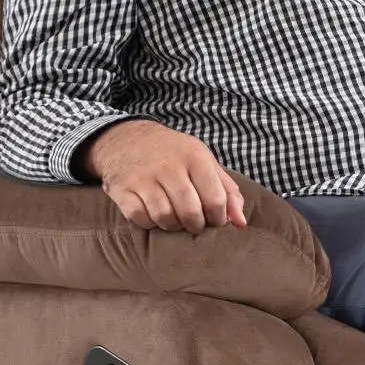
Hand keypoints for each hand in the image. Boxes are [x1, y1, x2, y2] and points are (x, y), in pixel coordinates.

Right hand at [78, 120, 247, 234]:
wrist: (127, 138)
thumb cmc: (174, 155)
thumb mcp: (205, 163)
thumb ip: (227, 191)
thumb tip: (241, 224)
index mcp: (194, 157)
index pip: (215, 200)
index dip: (218, 218)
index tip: (214, 220)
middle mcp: (169, 166)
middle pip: (190, 213)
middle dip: (196, 226)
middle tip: (194, 223)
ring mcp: (143, 177)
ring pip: (165, 218)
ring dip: (173, 226)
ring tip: (175, 218)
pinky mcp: (123, 189)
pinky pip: (141, 218)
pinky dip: (149, 223)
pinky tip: (154, 214)